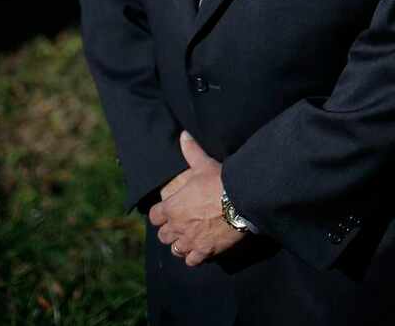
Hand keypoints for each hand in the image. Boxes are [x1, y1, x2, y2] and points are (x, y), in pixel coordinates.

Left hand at [148, 131, 245, 266]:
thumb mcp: (203, 164)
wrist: (240, 200)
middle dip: (170, 230)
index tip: (167, 210)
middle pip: (163, 236)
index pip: (155, 216)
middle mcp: (177, 227)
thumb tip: (183, 135)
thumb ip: (190, 151)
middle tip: (180, 223)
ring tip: (189, 237)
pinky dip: (194, 256)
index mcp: (172, 207)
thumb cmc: (218, 181)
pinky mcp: (204, 251)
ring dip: (180, 244)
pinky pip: (192, 260)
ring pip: (176, 250)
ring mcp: (190, 241)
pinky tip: (200, 248)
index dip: (160, 213)